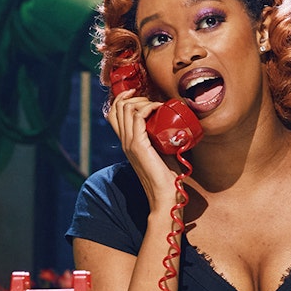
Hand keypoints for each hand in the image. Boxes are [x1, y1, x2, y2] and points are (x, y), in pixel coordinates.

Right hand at [107, 88, 182, 207]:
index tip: (140, 94)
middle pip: (117, 107)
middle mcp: (124, 141)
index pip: (114, 113)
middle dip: (135, 96)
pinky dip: (149, 107)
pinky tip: (160, 108)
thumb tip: (177, 127)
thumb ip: (162, 140)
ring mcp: (129, 143)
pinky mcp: (138, 145)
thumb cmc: (168, 177)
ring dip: (143, 100)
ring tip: (158, 105)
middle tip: (152, 100)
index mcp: (127, 142)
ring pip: (125, 108)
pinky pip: (137, 116)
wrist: (165, 196)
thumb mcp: (162, 152)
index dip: (123, 99)